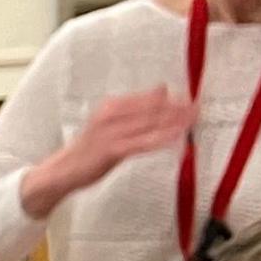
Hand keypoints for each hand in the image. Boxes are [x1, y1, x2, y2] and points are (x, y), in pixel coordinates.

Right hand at [31, 86, 196, 212]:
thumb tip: (162, 89)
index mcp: (111, 106)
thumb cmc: (88, 150)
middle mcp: (110, 116)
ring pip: (148, 124)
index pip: (147, 98)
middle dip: (176, 108)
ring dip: (173, 121)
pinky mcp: (111, 151)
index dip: (171, 98)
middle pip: (150, 109)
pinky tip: (176, 137)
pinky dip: (160, 139)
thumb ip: (135, 108)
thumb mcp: (110, 123)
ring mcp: (110, 133)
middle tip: (199, 107)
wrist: (61, 171)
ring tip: (193, 119)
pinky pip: (141, 144)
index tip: (192, 98)